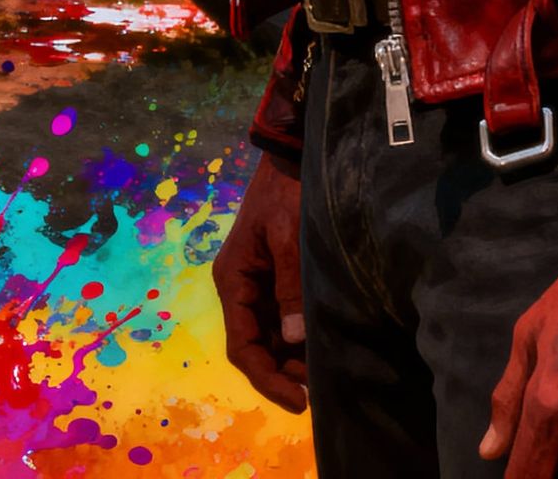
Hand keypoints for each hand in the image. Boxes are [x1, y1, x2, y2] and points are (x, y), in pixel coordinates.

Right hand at [212, 151, 307, 413]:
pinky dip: (299, 338)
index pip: (243, 345)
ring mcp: (259, 284)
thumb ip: (290, 288)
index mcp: (234, 280)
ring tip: (324, 374)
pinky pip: (283, 318)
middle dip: (283, 372)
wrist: (291, 157)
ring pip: (271, 336)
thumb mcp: (288, 238)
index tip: (299, 399)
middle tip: (319, 389)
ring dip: (292, 358)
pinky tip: (321, 346)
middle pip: (256, 345)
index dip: (268, 377)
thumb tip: (292, 341)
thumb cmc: (287, 194)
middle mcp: (242, 287)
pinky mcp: (277, 278)